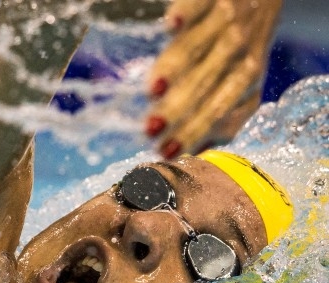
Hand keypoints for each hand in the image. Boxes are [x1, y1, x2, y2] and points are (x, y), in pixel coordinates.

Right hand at [145, 0, 281, 157]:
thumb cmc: (238, 50)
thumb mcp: (238, 85)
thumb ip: (217, 116)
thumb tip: (188, 154)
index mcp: (245, 83)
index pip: (217, 114)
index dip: (191, 133)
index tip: (164, 151)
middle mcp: (241, 54)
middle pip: (206, 85)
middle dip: (178, 110)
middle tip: (151, 128)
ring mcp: (228, 23)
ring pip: (200, 48)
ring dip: (177, 68)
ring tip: (153, 90)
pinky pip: (200, 4)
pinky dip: (187, 14)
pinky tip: (171, 26)